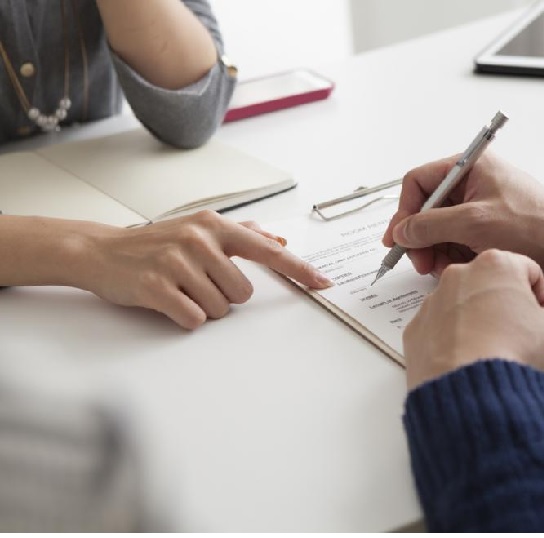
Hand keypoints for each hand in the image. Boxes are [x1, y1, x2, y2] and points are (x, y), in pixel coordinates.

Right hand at [77, 210, 331, 328]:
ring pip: (220, 309)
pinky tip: (168, 301)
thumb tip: (278, 240)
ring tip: (180, 289)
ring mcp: (177, 262)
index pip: (267, 251)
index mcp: (214, 226)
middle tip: (196, 282)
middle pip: (243, 292)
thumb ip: (241, 234)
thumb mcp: (198, 229)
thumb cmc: (156, 243)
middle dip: (224, 296)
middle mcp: (199, 240)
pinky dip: (185, 318)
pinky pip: (194, 320)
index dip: (299, 269)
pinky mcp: (156, 287)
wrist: (101, 251)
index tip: (324, 282)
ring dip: (203, 307)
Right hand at [382, 152, 543, 284]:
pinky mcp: (487, 228)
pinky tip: (461, 268)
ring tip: (445, 268)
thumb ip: (430, 226)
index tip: (398, 239)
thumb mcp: (474, 224)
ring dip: (437, 250)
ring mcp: (480, 206)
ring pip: (440, 228)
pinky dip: (453, 256)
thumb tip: (401, 231)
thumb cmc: (536, 227)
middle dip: (421, 237)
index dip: (404, 211)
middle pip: (426, 208)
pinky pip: (457, 240)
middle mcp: (472, 182)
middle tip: (421, 262)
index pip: (419, 182)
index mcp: (470, 166)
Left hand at [403, 249, 543, 389]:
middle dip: (506, 305)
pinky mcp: (415, 331)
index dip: (540, 296)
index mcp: (495, 264)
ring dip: (478, 322)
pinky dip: (453, 340)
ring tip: (493, 352)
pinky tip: (469, 361)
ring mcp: (432, 303)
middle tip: (519, 336)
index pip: (527, 270)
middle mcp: (458, 276)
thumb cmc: (513, 357)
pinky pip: (439, 329)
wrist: (472, 396)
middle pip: (491, 284)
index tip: (541, 318)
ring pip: (462, 305)